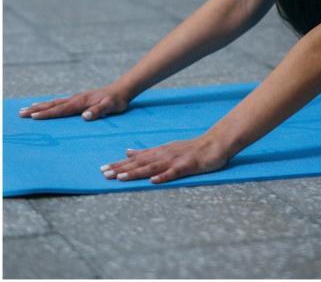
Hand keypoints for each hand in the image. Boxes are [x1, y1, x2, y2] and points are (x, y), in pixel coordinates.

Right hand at [18, 85, 129, 120]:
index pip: (61, 109)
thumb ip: (98, 111)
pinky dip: (49, 104)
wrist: (121, 90)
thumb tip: (84, 116)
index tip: (33, 116)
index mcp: (81, 102)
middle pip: (53, 104)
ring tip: (25, 109)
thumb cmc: (116, 100)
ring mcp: (76, 98)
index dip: (47, 113)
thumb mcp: (110, 107)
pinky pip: (59, 102)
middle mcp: (76, 99)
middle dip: (37, 109)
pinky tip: (44, 106)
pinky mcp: (78, 100)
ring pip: (54, 102)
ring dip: (40, 106)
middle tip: (21, 114)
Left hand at [100, 135, 229, 183]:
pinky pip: (174, 172)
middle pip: (139, 163)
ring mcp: (175, 160)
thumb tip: (127, 151)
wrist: (214, 144)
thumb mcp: (165, 148)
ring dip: (136, 172)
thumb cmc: (190, 148)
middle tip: (104, 174)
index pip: (135, 159)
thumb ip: (147, 152)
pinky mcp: (187, 166)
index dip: (118, 164)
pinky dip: (163, 176)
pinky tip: (153, 181)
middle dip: (121, 169)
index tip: (103, 169)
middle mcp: (163, 155)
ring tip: (121, 177)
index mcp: (158, 152)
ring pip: (152, 167)